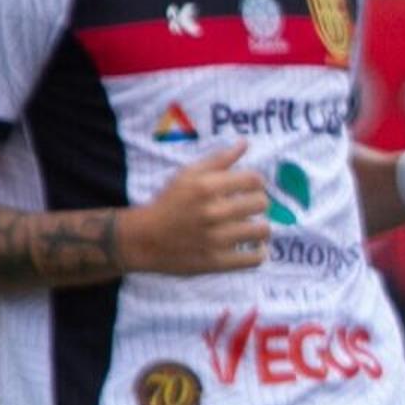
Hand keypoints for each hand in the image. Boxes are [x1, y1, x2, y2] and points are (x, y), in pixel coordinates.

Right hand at [125, 144, 270, 275]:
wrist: (142, 239)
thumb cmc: (168, 203)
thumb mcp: (187, 175)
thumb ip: (218, 160)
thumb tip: (245, 143)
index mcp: (205, 187)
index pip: (254, 179)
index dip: (255, 182)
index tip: (248, 188)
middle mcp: (212, 212)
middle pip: (261, 203)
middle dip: (258, 203)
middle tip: (248, 208)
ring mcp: (216, 239)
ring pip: (263, 230)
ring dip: (260, 228)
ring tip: (251, 228)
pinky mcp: (216, 262)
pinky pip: (254, 259)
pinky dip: (258, 253)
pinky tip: (252, 248)